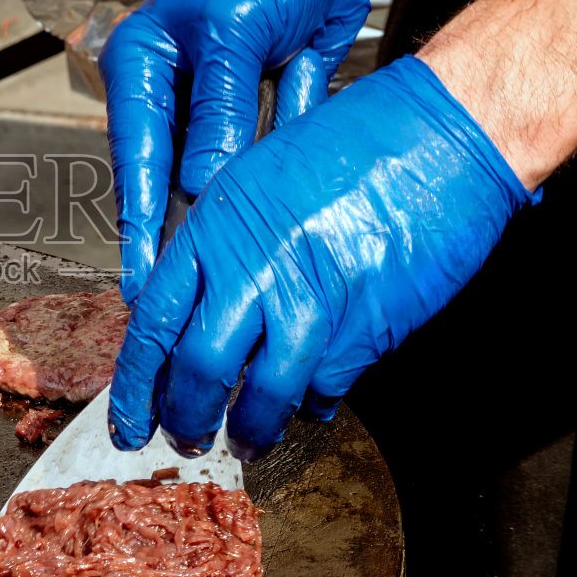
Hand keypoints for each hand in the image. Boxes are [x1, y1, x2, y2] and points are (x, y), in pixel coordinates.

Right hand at [100, 0, 378, 303]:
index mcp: (141, 68)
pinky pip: (263, 157)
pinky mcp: (256, 114)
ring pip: (218, 176)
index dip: (138, 223)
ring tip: (238, 264)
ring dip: (236, 205)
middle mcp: (171, 93)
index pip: (136, 156)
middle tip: (184, 294)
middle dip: (182, 231)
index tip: (141, 281)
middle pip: (169, 178)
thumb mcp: (236, 32)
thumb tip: (201, 184)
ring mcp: (214, 108)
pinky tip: (288, 180)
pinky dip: (279, 163)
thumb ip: (220, 110)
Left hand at [107, 57, 536, 460]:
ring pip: (261, 394)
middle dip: (183, 417)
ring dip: (249, 430)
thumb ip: (224, 239)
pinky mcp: (366, 328)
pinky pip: (325, 388)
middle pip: (197, 368)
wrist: (449, 133)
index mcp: (219, 224)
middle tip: (183, 440)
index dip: (135, 380)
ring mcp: (313, 300)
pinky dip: (312, 405)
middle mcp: (256, 265)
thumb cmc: (362, 139)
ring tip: (244, 442)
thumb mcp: (262, 172)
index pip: (154, 320)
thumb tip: (195, 305)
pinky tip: (308, 407)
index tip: (127, 417)